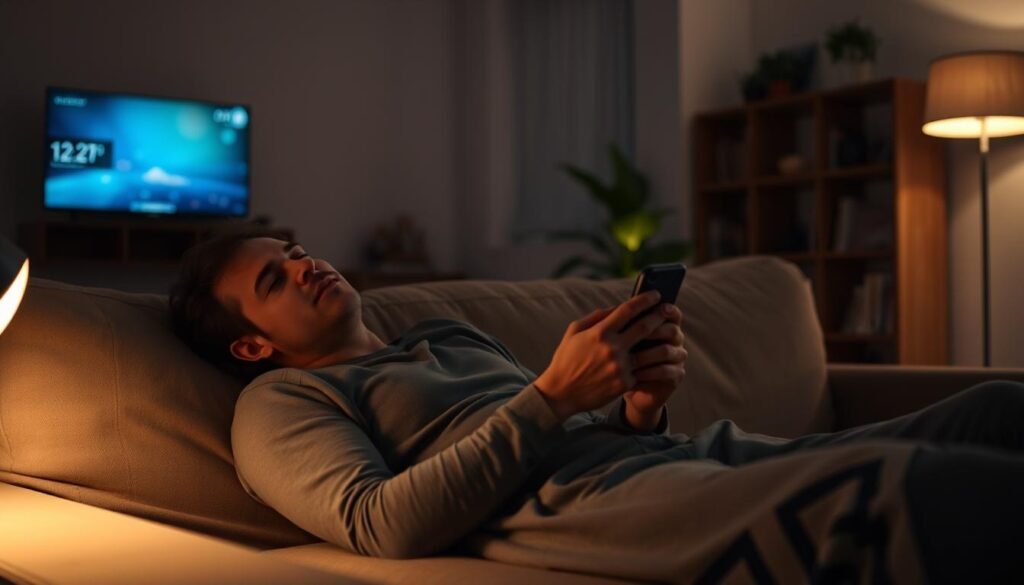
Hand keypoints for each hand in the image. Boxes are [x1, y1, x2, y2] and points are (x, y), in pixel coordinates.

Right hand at [534, 290, 667, 420]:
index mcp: (599, 333)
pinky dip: (650, 362)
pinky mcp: (625, 383)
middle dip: (659, 315)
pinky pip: (642, 369)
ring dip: (661, 340)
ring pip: (650, 350)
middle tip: (668, 310)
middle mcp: (612, 348)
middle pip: (645, 327)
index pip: (627, 310)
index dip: (645, 300)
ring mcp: (620, 367)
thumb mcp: (574, 332)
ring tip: (669, 333)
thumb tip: (618, 307)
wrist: (561, 393)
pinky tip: (658, 356)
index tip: (656, 294)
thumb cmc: (566, 359)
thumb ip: (596, 317)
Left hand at [624, 304, 686, 431]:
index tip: (659, 306)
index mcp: (662, 326)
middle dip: (655, 330)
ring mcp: (676, 358)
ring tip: (631, 357)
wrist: (624, 387)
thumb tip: (614, 308)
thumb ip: (617, 323)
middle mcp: (673, 340)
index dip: (668, 310)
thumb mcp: (615, 340)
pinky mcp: (675, 376)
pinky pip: (667, 371)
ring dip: (649, 353)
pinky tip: (636, 373)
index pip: (672, 314)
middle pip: (672, 330)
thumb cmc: (617, 359)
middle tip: (638, 333)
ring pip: (669, 351)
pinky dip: (651, 371)